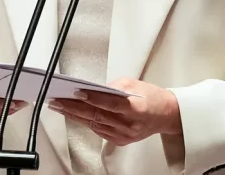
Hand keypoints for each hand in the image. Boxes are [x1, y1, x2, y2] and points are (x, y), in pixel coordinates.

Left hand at [47, 77, 181, 145]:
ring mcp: (124, 135)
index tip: (76, 92)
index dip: (92, 98)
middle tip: (57, 100)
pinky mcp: (120, 140)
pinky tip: (74, 115)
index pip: (110, 103)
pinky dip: (85, 121)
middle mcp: (130, 124)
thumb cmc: (152, 97)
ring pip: (94, 124)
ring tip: (60, 106)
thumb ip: (113, 86)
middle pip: (97, 115)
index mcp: (137, 108)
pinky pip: (98, 131)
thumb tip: (92, 88)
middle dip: (74, 107)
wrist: (166, 115)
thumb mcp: (134, 84)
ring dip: (75, 115)